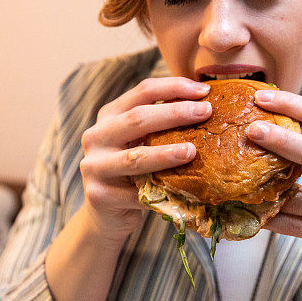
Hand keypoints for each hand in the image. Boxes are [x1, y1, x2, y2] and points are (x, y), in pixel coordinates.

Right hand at [78, 77, 211, 245]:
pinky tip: (183, 192)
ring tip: (192, 151)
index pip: (142, 92)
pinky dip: (161, 192)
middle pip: (137, 118)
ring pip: (134, 157)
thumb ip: (162, 125)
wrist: (107, 214)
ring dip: (165, 154)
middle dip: (175, 113)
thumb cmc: (134, 171)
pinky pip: (136, 193)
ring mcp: (94, 166)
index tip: (204, 91)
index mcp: (109, 116)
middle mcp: (96, 136)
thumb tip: (207, 104)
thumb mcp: (142, 142)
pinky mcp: (99, 195)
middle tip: (205, 112)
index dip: (173, 87)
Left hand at [247, 89, 301, 300]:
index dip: (292, 104)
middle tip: (251, 128)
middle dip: (282, 140)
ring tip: (236, 173)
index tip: (261, 97)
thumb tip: (265, 112)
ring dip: (265, 187)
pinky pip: (292, 227)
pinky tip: (246, 207)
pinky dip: (267, 216)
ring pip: (297, 198)